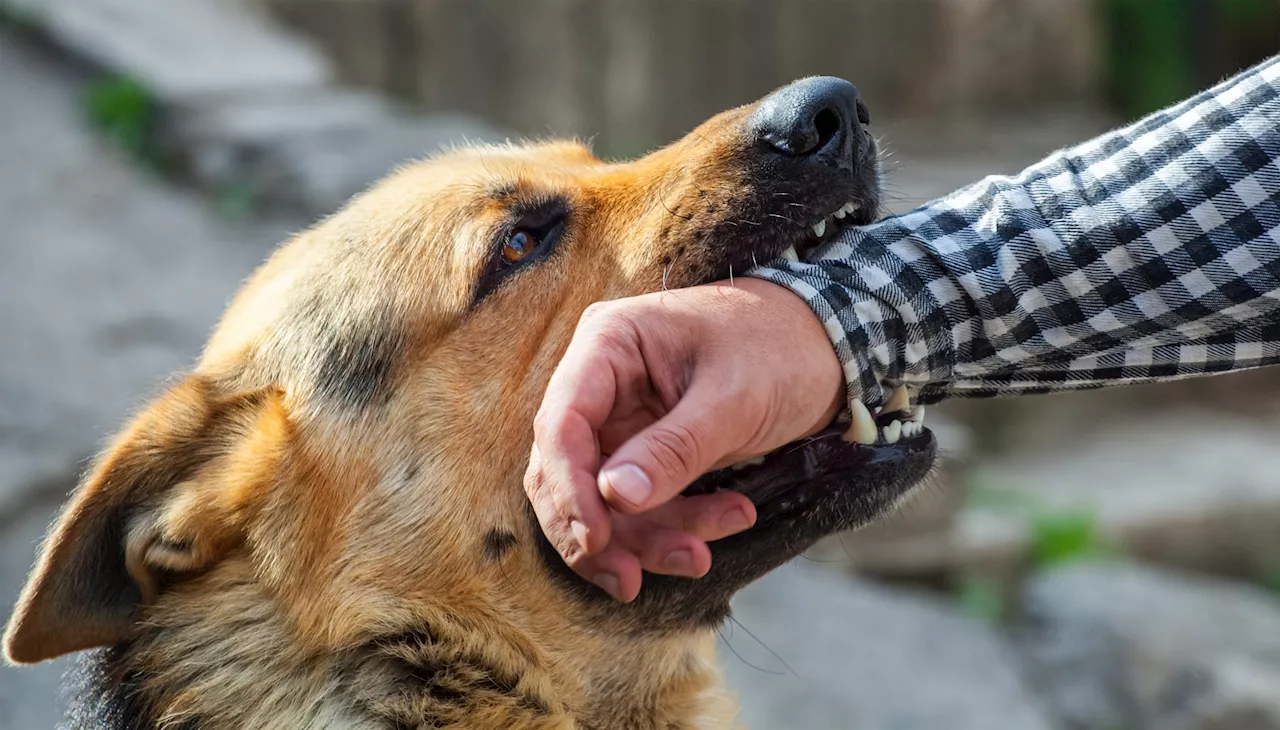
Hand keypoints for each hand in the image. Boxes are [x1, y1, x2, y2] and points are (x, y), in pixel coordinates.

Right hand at [524, 278, 843, 600]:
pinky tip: (729, 520)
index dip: (569, 489)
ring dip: (646, 538)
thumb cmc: (779, 347)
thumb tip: (613, 498)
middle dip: (600, 532)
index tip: (597, 541)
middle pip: (567, 470)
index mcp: (609, 344)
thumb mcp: (733, 399)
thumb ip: (674, 449)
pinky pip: (642, 504)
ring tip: (701, 557)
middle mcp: (602, 381)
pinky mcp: (647, 450)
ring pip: (603, 500)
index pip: (561, 424)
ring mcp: (622, 418)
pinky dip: (675, 526)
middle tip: (630, 581)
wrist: (825, 345)